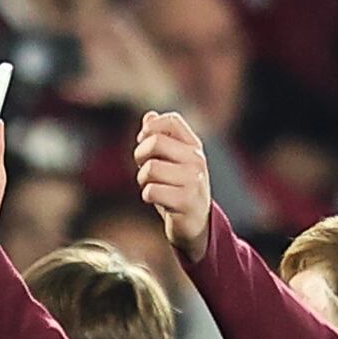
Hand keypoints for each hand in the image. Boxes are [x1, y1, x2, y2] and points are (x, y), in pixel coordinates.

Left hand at [130, 106, 218, 257]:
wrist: (196, 222)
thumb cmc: (178, 188)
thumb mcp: (172, 161)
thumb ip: (161, 138)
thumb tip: (149, 115)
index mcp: (193, 146)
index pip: (171, 120)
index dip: (150, 128)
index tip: (145, 142)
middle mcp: (197, 160)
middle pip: (155, 142)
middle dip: (140, 156)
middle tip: (145, 169)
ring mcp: (194, 180)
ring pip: (150, 168)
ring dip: (143, 180)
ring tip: (153, 186)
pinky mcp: (187, 201)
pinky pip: (151, 191)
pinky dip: (147, 196)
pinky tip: (158, 200)